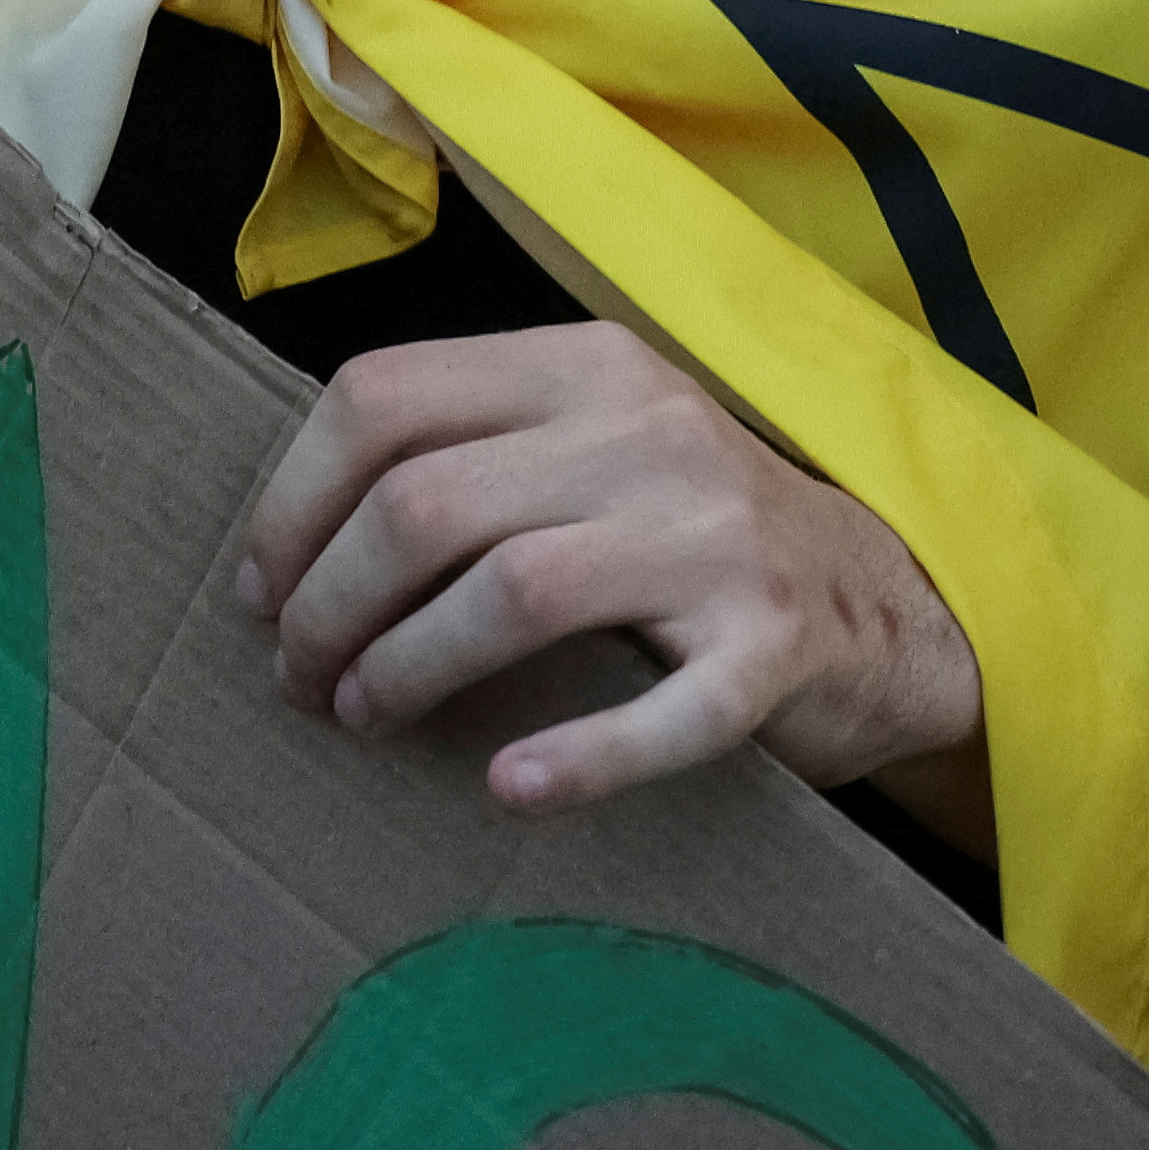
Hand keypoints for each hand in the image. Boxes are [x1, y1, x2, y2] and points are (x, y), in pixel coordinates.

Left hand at [238, 321, 986, 818]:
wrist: (887, 598)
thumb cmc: (689, 529)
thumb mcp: (590, 441)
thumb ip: (471, 450)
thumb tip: (285, 551)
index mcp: (585, 362)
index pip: (384, 395)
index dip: (292, 501)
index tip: (261, 586)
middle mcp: (650, 428)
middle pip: (426, 501)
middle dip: (329, 602)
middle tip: (301, 676)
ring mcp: (719, 535)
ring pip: (513, 589)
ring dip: (407, 667)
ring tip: (366, 715)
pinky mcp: (774, 646)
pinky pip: (664, 710)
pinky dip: (578, 757)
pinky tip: (511, 787)